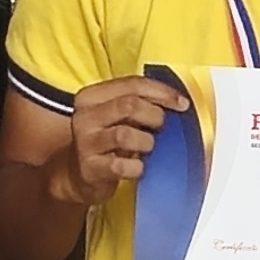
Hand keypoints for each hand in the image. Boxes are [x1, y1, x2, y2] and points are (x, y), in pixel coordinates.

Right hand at [49, 75, 188, 209]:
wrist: (76, 174)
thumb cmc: (106, 140)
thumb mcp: (115, 116)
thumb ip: (138, 102)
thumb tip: (176, 100)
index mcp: (91, 96)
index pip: (132, 84)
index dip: (162, 92)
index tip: (182, 103)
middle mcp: (85, 116)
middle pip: (130, 105)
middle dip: (155, 116)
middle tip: (161, 128)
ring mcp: (86, 143)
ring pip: (126, 135)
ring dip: (147, 142)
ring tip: (147, 148)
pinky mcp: (91, 169)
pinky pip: (123, 165)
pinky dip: (138, 167)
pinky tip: (138, 167)